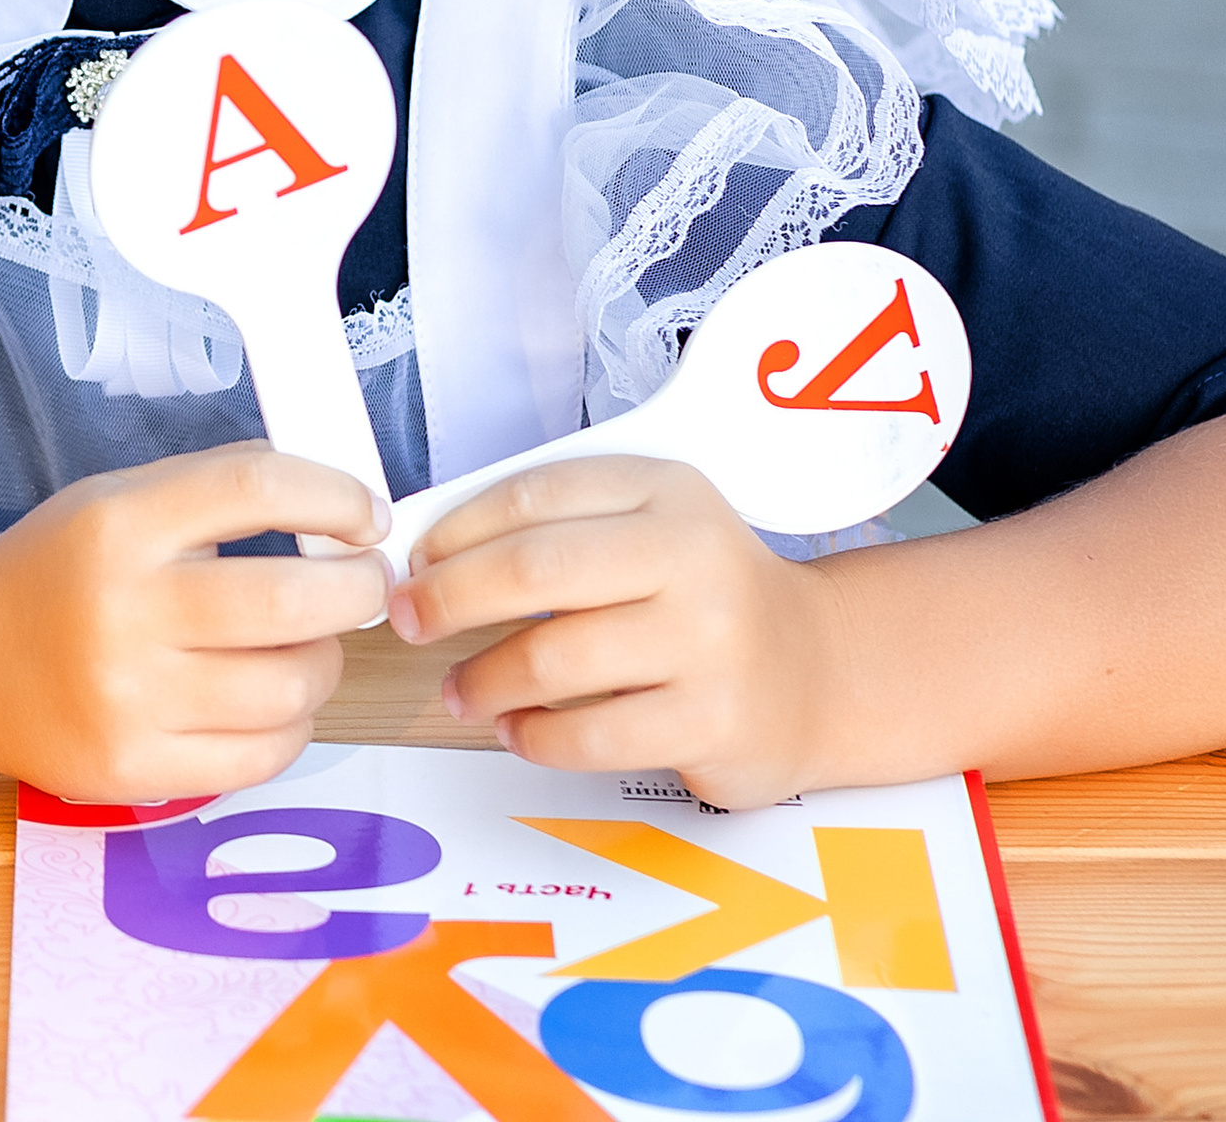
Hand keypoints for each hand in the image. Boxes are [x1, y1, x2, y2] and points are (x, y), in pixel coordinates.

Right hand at [0, 444, 392, 801]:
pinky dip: (291, 726)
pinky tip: (275, 700)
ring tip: (308, 646)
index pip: (254, 488)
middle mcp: (124, 609)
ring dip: (324, 662)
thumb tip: (335, 504)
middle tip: (363, 584)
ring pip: (287, 687)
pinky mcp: (133, 768)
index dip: (332, 495)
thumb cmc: (61, 571)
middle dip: (355, 590)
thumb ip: (217, 491)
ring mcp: (128, 698)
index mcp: (123, 523)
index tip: (366, 514)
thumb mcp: (122, 500)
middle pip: (288, 600)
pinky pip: (259, 757)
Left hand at [387, 457, 846, 808]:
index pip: (534, 495)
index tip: (414, 559)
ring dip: (483, 677)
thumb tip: (431, 553)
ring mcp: (710, 641)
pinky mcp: (716, 721)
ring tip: (459, 687)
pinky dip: (533, 735)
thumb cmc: (703, 597)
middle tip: (408, 620)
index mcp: (665, 490)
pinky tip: (515, 728)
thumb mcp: (646, 527)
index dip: (456, 529)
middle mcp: (693, 555)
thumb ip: (555, 528)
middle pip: (535, 569)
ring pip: (555, 658)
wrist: (817, 671)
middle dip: (450, 597)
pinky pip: (591, 734)